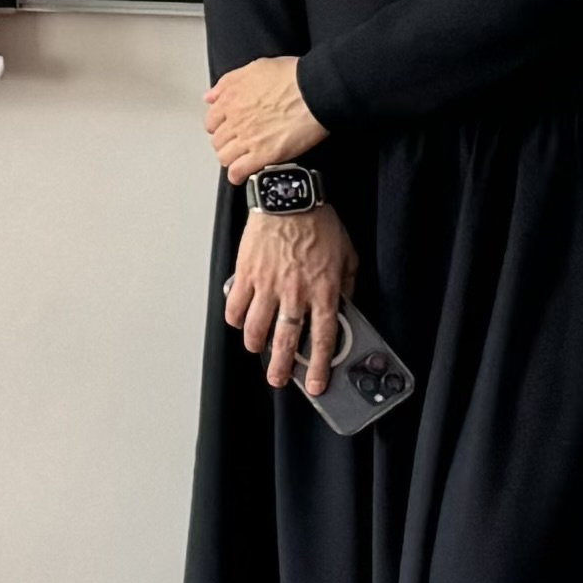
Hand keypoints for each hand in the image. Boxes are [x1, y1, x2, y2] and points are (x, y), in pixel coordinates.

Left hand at [202, 55, 323, 177]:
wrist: (315, 91)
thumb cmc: (292, 77)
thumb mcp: (255, 68)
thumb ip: (228, 83)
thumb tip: (210, 96)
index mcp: (231, 100)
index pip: (211, 121)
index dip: (219, 126)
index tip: (227, 128)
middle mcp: (235, 120)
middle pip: (218, 140)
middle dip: (226, 143)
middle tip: (237, 143)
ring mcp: (248, 139)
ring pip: (224, 157)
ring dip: (231, 159)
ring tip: (241, 158)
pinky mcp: (264, 154)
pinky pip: (239, 171)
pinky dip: (237, 175)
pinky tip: (242, 174)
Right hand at [223, 201, 359, 400]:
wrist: (290, 198)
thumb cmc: (320, 224)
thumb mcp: (347, 257)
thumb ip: (347, 287)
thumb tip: (344, 309)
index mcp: (324, 291)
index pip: (322, 338)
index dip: (318, 366)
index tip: (315, 384)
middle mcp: (295, 293)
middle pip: (286, 340)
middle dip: (282, 366)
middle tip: (278, 380)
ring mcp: (268, 285)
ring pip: (257, 328)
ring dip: (256, 344)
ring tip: (257, 349)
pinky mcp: (247, 274)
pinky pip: (235, 305)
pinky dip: (235, 318)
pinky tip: (238, 321)